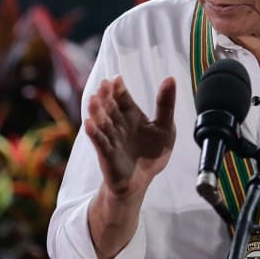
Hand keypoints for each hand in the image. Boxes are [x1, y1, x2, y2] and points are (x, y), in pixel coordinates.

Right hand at [84, 76, 175, 197]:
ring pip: (102, 122)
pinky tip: (89, 124)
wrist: (141, 180)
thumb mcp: (165, 127)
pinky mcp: (107, 154)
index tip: (117, 79)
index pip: (123, 98)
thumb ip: (166, 104)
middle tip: (104, 85)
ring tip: (93, 100)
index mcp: (131, 115)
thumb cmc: (151, 154)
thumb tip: (170, 78)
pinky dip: (94, 133)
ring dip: (96, 111)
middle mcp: (118, 124)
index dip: (119, 88)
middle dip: (106, 96)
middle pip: (110, 107)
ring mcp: (111, 138)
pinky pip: (99, 142)